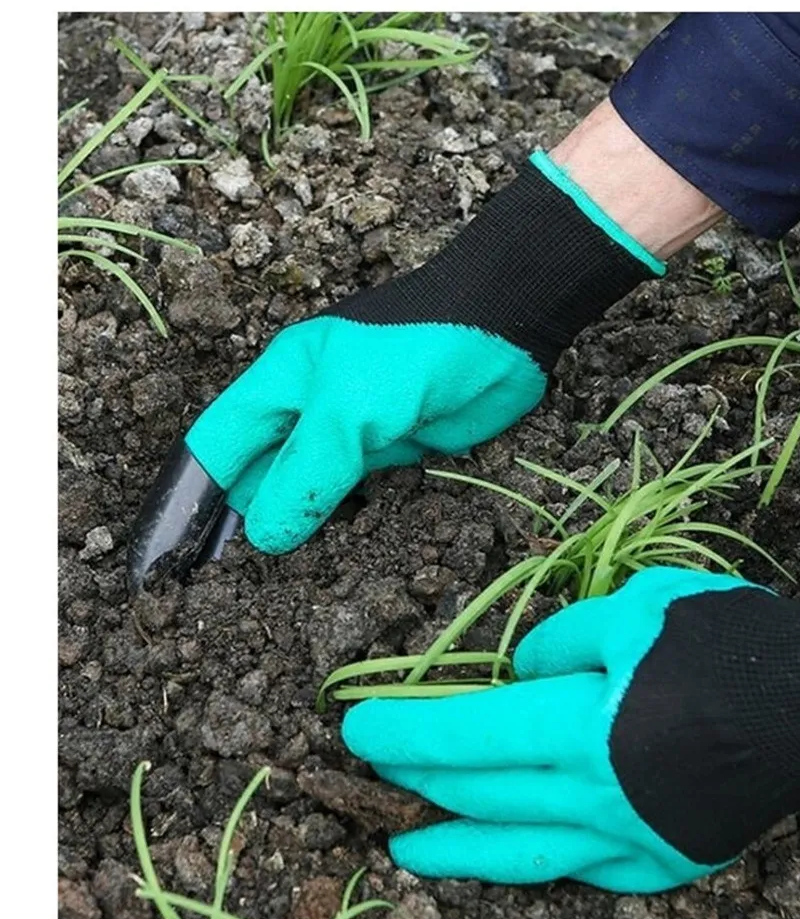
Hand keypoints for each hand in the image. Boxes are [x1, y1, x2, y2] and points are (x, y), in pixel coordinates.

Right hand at [126, 151, 657, 589]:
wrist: (507, 329)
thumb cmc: (416, 352)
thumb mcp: (348, 410)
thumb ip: (305, 472)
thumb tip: (263, 535)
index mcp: (280, 384)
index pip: (217, 447)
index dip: (191, 497)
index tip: (174, 554)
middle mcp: (309, 410)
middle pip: (259, 474)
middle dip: (242, 522)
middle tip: (223, 588)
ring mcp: (353, 433)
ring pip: (308, 491)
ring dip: (295, 529)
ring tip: (268, 588)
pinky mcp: (395, 453)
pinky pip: (357, 496)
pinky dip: (343, 525)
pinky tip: (331, 562)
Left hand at [342, 566, 799, 893]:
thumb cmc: (731, 640)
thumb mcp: (638, 606)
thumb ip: (564, 641)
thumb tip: (523, 675)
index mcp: (583, 728)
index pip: (469, 733)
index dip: (407, 730)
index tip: (358, 727)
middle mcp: (598, 797)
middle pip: (486, 792)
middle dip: (422, 779)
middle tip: (377, 769)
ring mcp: (635, 839)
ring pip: (525, 852)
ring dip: (460, 848)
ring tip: (408, 850)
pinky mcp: (670, 858)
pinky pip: (589, 869)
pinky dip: (544, 860)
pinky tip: (519, 854)